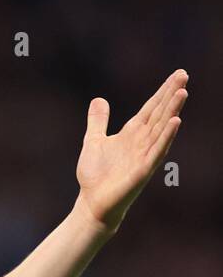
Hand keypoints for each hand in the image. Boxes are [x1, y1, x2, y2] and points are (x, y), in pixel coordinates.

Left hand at [76, 69, 187, 232]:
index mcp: (132, 133)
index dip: (163, 91)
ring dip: (172, 111)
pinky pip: (157, 151)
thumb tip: (98, 99)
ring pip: (162, 129)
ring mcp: (145, 155)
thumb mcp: (93, 142)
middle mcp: (142, 141)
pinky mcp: (143, 170)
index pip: (151, 108)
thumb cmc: (95, 176)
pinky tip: (175, 122)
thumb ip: (98, 121)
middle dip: (171, 94)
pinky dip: (166, 136)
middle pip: (160, 113)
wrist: (92, 203)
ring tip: (183, 92)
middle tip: (184, 75)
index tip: (178, 73)